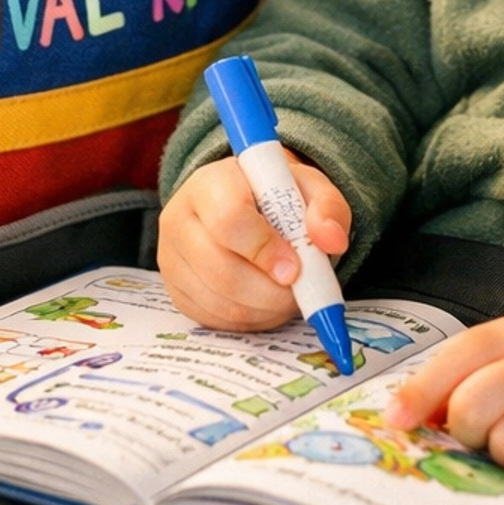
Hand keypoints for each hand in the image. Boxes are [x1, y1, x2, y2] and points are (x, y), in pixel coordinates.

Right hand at [159, 153, 351, 331]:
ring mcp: (171, 258)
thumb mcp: (307, 187)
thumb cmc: (275, 195)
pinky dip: (249, 321)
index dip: (265, 249)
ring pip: (219, 301)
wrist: (245, 204)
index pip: (229, 220)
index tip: (295, 267)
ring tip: (287, 295)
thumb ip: (327, 206)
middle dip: (268, 291)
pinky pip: (213, 320)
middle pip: (219, 269)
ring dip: (264, 309)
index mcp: (209, 183)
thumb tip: (332, 240)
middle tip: (297, 291)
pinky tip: (267, 303)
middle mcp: (180, 219)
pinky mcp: (175, 291)